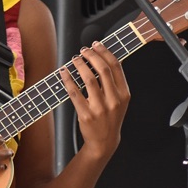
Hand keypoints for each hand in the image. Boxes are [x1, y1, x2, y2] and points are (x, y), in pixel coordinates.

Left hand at [61, 41, 129, 160]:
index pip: (116, 66)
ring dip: (79, 64)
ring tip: (75, 59)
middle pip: (102, 70)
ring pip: (88, 79)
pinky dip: (67, 79)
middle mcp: (113, 100)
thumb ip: (115, 81)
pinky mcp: (86, 114)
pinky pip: (74, 92)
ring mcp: (100, 108)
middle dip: (91, 56)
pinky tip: (64, 72)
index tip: (96, 45)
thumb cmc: (111, 117)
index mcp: (124, 94)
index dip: (105, 52)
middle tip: (83, 50)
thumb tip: (105, 58)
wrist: (104, 141)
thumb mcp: (120, 100)